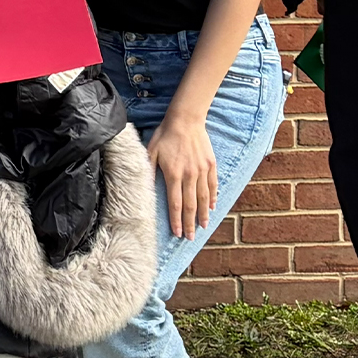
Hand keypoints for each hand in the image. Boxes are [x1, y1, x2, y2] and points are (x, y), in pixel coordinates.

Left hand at [143, 114, 218, 238]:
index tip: (178, 234)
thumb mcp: (150, 152)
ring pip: (204, 197)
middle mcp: (190, 175)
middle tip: (191, 238)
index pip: (175, 204)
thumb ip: (148, 171)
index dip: (176, 221)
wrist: (186, 119)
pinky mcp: (211, 164)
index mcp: (174, 174)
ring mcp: (202, 170)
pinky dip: (213, 197)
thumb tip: (144, 189)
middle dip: (191, 223)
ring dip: (204, 214)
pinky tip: (213, 207)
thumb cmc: (165, 135)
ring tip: (204, 226)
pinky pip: (213, 185)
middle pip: (190, 205)